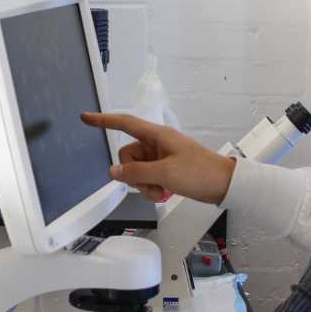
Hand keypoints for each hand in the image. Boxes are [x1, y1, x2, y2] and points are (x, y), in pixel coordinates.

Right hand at [80, 112, 235, 204]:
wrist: (225, 184)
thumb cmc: (199, 173)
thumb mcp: (165, 174)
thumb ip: (136, 172)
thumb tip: (113, 171)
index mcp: (157, 135)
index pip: (124, 124)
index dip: (104, 120)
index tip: (85, 117)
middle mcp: (156, 144)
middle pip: (128, 155)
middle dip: (133, 174)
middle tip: (151, 184)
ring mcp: (161, 157)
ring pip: (136, 169)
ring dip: (143, 184)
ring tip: (161, 191)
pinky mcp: (166, 169)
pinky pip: (146, 177)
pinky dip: (150, 187)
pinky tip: (163, 193)